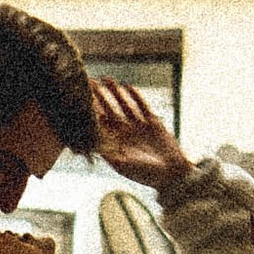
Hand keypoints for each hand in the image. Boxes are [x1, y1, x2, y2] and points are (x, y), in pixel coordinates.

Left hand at [91, 78, 190, 200]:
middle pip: (108, 111)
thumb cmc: (146, 174)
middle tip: (88, 82)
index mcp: (115, 143)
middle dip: (99, 97)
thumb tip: (92, 147)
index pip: (99, 124)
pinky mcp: (152, 122)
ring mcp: (138, 126)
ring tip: (106, 78)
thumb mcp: (125, 166)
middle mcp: (124, 133)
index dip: (90, 111)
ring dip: (115, 92)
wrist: (172, 174)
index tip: (81, 99)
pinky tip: (128, 86)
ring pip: (123, 105)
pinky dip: (135, 96)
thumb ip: (110, 155)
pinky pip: (141, 106)